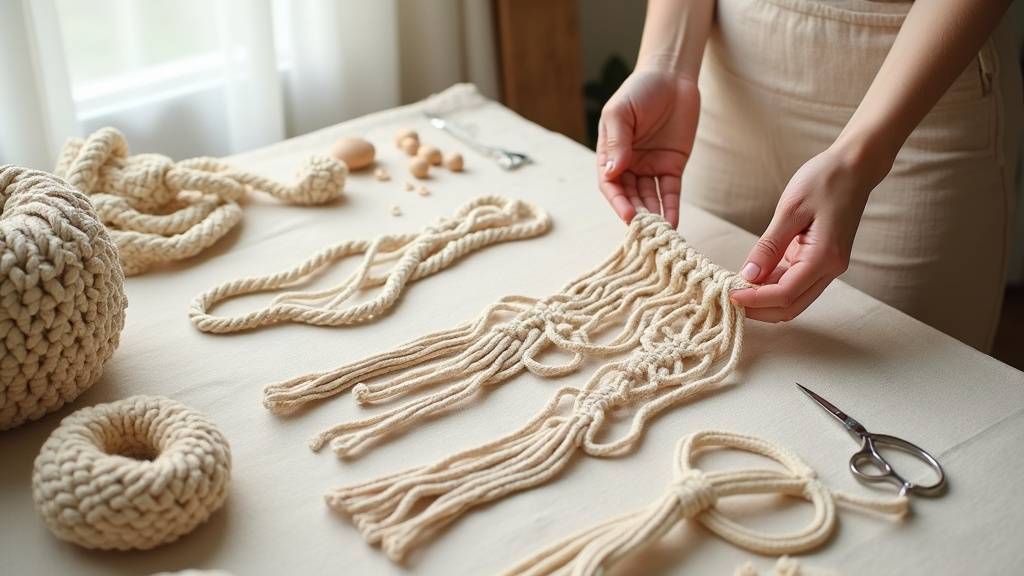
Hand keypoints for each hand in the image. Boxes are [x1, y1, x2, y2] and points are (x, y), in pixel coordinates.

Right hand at [596, 68, 699, 227]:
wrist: (672, 76)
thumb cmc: (640, 90)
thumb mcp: (621, 112)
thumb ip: (617, 141)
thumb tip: (613, 172)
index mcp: (610, 153)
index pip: (610, 184)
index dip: (618, 201)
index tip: (628, 214)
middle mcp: (629, 164)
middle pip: (630, 195)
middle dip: (637, 212)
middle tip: (646, 228)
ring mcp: (651, 167)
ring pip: (650, 197)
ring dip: (654, 214)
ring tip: (660, 231)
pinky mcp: (672, 166)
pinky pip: (670, 191)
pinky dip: (671, 207)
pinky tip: (673, 222)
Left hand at [729, 141, 890, 321]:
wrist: (854, 166)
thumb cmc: (823, 181)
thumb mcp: (790, 210)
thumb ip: (769, 246)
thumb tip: (748, 276)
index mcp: (824, 258)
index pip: (784, 295)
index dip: (754, 300)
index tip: (728, 294)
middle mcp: (831, 269)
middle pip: (791, 307)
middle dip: (759, 308)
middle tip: (729, 297)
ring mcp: (828, 266)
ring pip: (794, 299)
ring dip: (765, 299)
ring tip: (737, 287)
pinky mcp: (822, 260)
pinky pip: (796, 283)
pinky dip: (773, 285)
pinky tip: (753, 277)